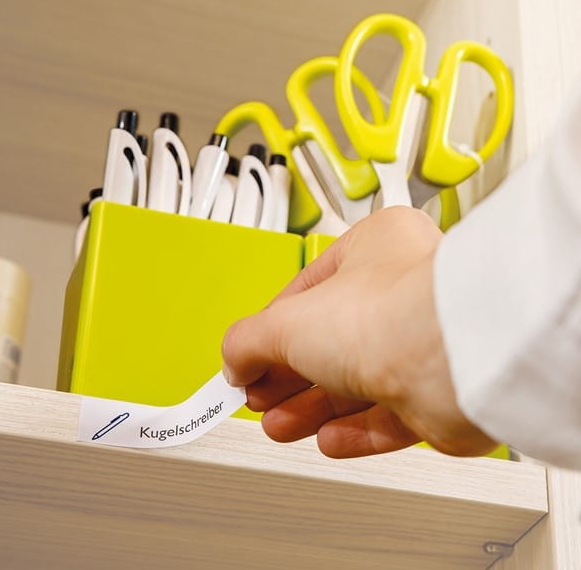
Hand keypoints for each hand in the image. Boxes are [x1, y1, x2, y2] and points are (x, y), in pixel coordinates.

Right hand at [222, 207, 496, 457]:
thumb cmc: (392, 314)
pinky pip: (390, 414)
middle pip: (329, 341)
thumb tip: (235, 361)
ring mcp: (423, 345)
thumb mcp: (287, 321)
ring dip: (313, 407)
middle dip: (287, 376)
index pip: (306, 292)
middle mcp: (403, 294)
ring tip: (281, 424)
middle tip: (259, 396)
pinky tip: (327, 439)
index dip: (269, 331)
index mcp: (373, 250)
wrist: (456, 363)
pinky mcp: (439, 393)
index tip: (245, 359)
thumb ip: (248, 340)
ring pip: (357, 381)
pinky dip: (355, 430)